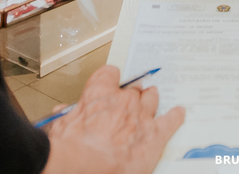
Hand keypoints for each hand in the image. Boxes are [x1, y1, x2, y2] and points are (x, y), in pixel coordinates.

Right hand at [42, 66, 184, 173]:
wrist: (85, 167)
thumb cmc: (71, 149)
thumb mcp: (59, 127)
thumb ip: (66, 116)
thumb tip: (62, 113)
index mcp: (99, 93)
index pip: (109, 74)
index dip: (110, 79)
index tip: (110, 81)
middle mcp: (123, 100)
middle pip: (133, 90)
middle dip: (131, 95)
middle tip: (129, 101)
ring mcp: (141, 116)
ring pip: (151, 100)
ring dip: (151, 100)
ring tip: (152, 97)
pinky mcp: (154, 135)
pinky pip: (170, 121)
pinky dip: (175, 117)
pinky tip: (178, 114)